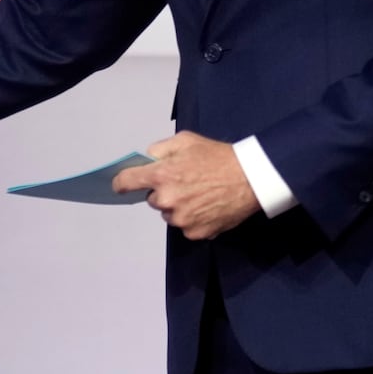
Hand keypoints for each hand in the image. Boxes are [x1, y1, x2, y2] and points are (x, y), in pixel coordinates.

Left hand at [112, 131, 258, 239]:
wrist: (251, 178)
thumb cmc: (217, 156)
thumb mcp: (184, 141)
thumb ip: (158, 150)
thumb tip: (145, 161)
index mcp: (160, 175)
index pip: (125, 182)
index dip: (121, 182)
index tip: (121, 185)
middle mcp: (167, 200)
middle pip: (152, 199)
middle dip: (163, 191)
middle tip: (185, 182)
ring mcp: (181, 219)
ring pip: (169, 214)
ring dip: (178, 207)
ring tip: (200, 194)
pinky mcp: (196, 232)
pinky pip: (185, 226)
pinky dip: (193, 219)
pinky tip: (207, 206)